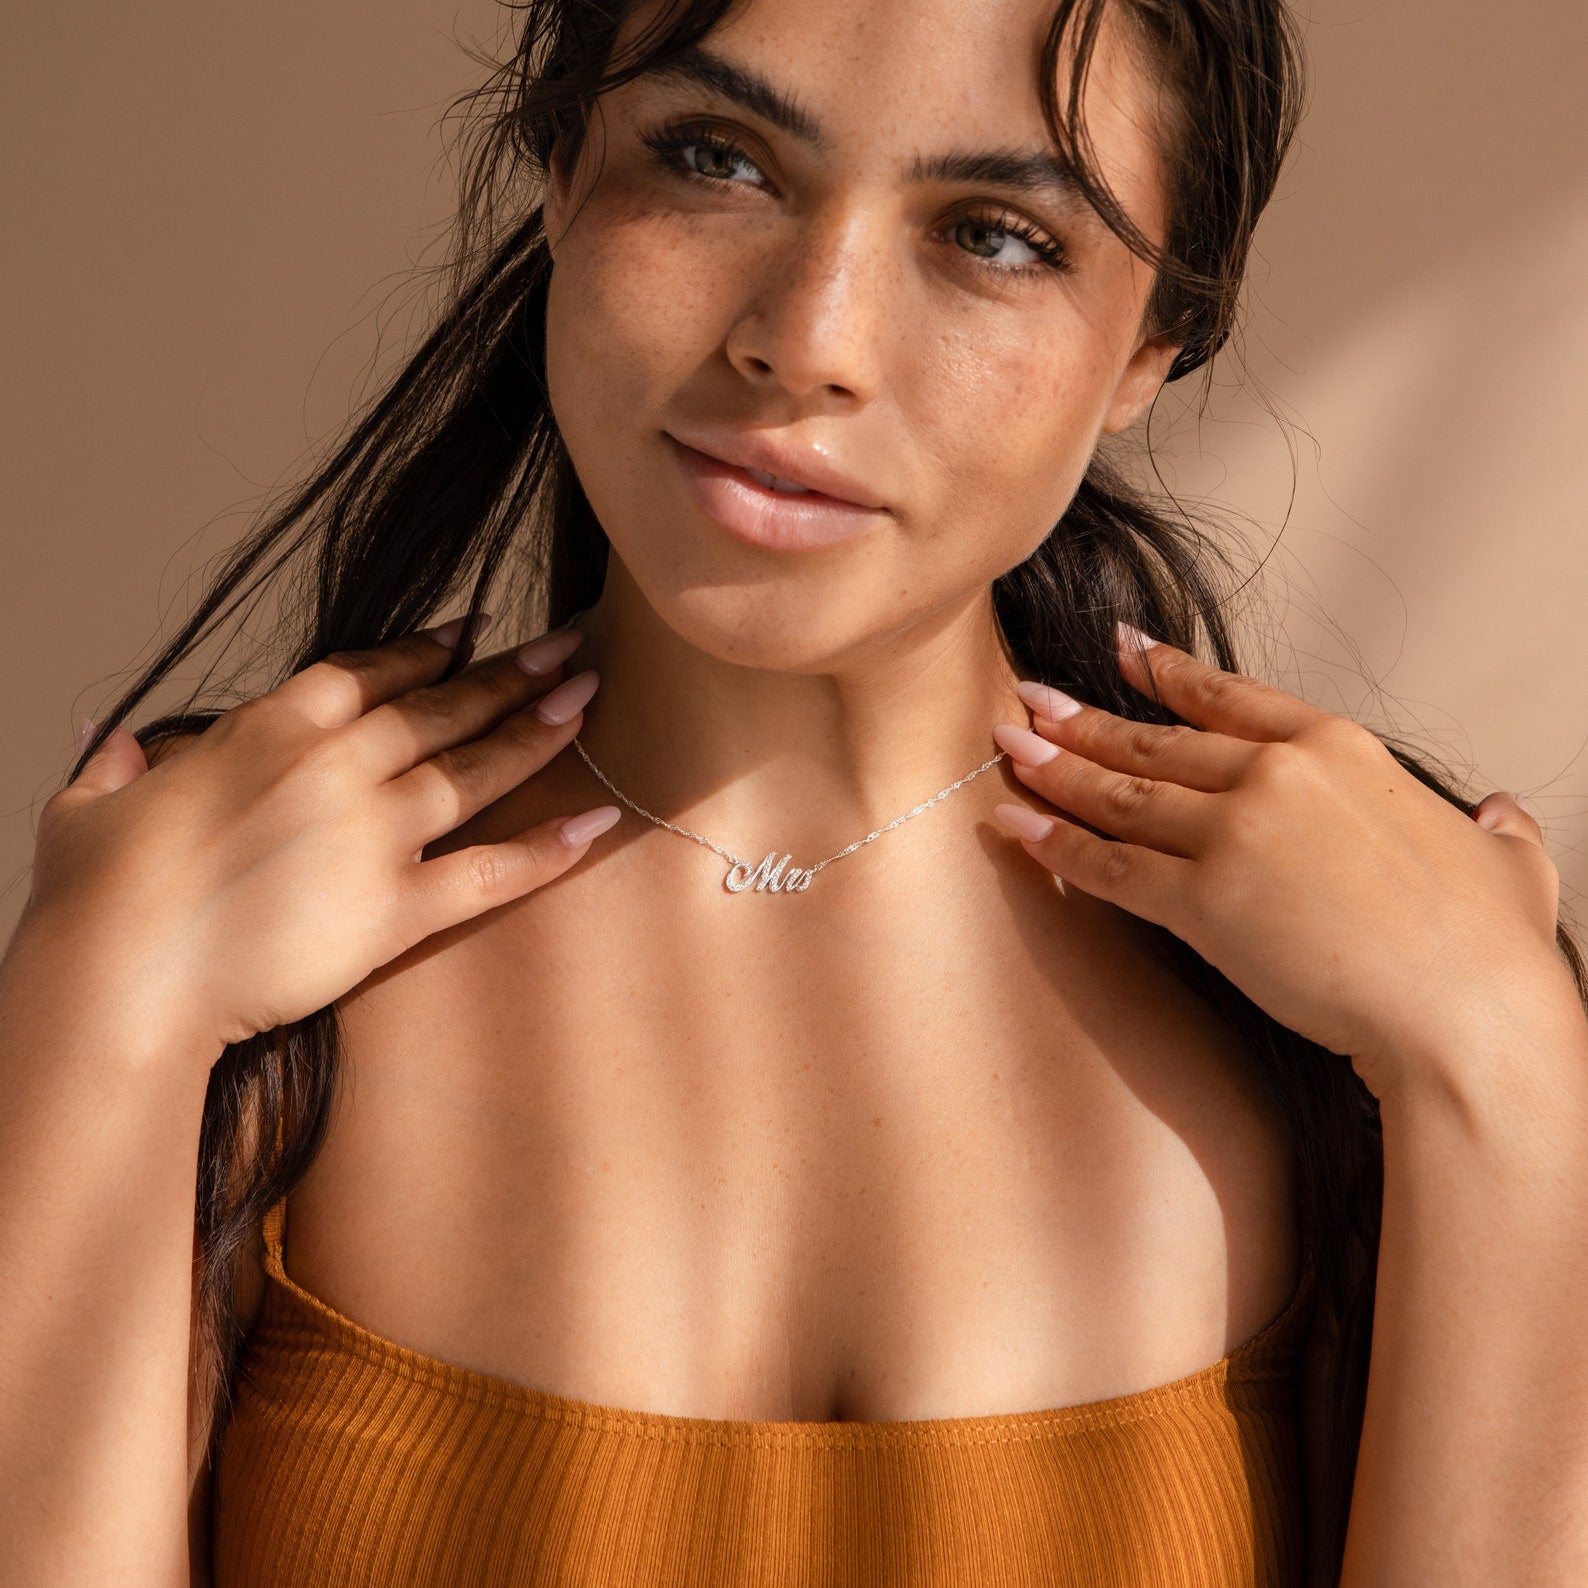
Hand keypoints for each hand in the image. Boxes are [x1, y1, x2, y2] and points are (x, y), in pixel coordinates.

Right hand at [25, 619, 618, 1058]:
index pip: (369, 671)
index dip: (426, 650)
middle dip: (511, 673)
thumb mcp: (90, 806)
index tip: (468, 633)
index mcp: (271, 726)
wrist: (122, 976)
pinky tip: (597, 821)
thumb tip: (114, 745)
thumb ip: (117, 767)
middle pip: (442, 709)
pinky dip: (548, 850)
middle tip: (569, 645)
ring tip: (588, 697)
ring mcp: (373, 836)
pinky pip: (490, 873)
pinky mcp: (395, 910)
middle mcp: (337, 766)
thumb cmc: (95, 893)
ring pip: (476, 772)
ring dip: (538, 731)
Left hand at [990, 625, 1564, 1088]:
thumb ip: (1493, 831)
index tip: (1123, 652)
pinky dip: (1053, 845)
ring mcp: (1233, 835)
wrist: (1468, 1012)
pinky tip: (1013, 825)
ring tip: (1006, 745)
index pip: (1231, 698)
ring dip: (1054, 769)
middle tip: (1032, 698)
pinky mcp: (1201, 903)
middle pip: (1156, 742)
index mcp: (1340, 750)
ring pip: (1120, 795)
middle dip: (1084, 720)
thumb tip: (1499, 817)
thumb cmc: (1491, 946)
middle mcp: (1276, 777)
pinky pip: (1109, 866)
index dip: (1168, 673)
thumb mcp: (1507, 863)